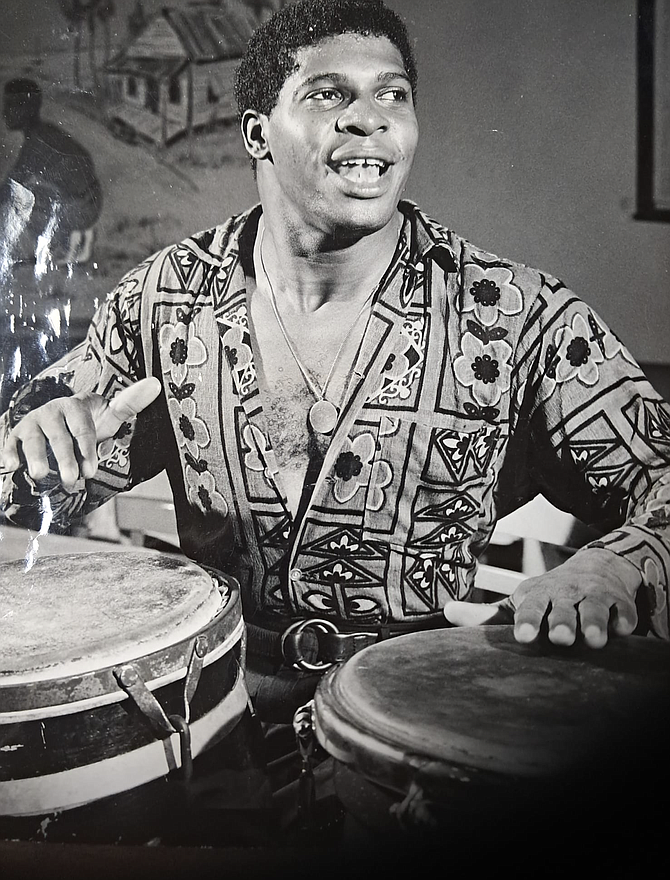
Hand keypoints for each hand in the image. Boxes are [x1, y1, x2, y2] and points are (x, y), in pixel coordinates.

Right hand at [0, 377, 161, 489]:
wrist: (64, 423)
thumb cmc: (90, 423)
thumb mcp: (111, 415)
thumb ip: (130, 403)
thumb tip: (156, 384)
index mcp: (76, 406)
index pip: (83, 428)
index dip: (87, 449)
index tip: (91, 471)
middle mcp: (52, 411)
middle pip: (59, 436)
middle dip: (65, 458)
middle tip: (71, 480)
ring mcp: (33, 422)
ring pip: (34, 439)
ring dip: (37, 457)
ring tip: (41, 475)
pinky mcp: (17, 435)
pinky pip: (11, 443)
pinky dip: (10, 454)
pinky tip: (12, 467)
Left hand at [443, 549, 639, 648]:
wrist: (596, 568)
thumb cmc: (549, 594)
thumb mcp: (518, 601)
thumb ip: (485, 615)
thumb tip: (446, 613)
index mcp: (538, 595)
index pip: (531, 608)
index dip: (527, 621)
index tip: (523, 636)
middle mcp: (565, 594)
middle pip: (563, 609)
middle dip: (562, 622)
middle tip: (560, 638)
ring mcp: (594, 597)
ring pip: (594, 610)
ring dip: (593, 623)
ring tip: (593, 640)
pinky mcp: (621, 603)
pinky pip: (624, 612)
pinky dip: (624, 620)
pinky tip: (623, 629)